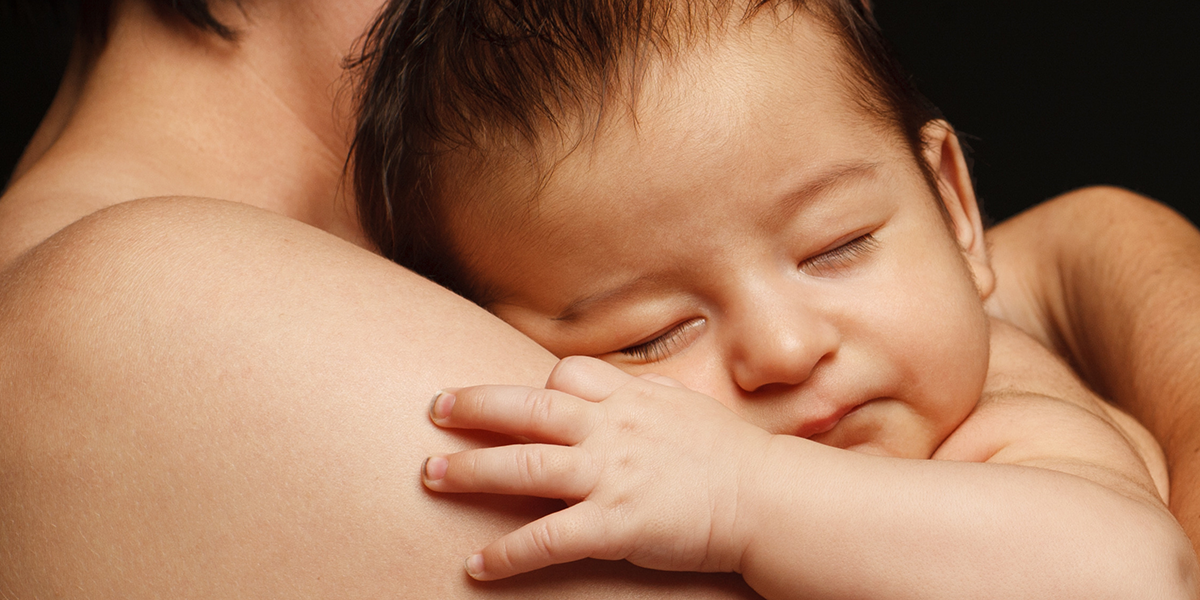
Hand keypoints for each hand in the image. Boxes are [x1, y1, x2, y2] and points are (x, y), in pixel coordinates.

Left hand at [423, 356, 776, 579]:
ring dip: (469, 471)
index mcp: (633, 400)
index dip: (538, 387)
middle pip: (526, 408)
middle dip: (474, 406)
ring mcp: (609, 475)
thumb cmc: (738, 461)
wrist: (769, 500)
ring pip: (521, 466)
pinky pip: (544, 539)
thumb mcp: (691, 410)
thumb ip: (651, 399)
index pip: (568, 376)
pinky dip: (505, 555)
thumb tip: (629, 388)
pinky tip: (476, 567)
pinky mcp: (612, 524)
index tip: (516, 398)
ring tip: (429, 476)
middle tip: (435, 408)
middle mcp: (613, 429)